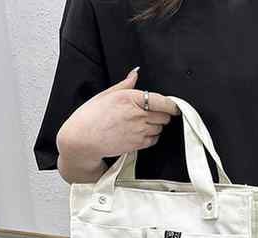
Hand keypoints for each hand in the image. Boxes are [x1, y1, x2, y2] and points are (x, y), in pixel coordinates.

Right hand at [56, 67, 180, 166]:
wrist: (83, 140)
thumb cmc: (90, 116)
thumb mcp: (106, 95)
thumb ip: (124, 84)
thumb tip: (135, 74)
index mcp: (131, 98)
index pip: (162, 101)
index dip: (172, 105)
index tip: (175, 106)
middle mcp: (138, 114)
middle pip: (164, 116)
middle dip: (163, 114)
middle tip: (155, 114)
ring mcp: (139, 130)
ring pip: (160, 128)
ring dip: (156, 126)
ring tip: (144, 123)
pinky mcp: (137, 144)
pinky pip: (154, 140)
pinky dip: (152, 137)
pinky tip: (141, 133)